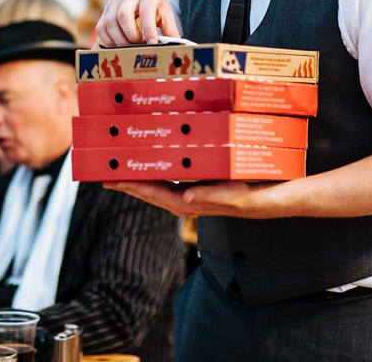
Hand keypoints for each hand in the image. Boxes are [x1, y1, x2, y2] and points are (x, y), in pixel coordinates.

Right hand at [96, 0, 178, 45]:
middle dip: (131, 35)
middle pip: (123, 16)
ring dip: (119, 40)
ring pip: (109, 23)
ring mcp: (114, 3)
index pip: (146, 12)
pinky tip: (119, 45)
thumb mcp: (165, 12)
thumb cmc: (152, 3)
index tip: (152, 44)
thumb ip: (170, 30)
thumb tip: (176, 48)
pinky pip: (101, 28)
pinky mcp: (105, 11)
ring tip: (130, 47)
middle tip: (139, 44)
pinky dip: (108, 40)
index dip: (148, 29)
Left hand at [104, 180, 277, 218]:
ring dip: (137, 181)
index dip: (131, 187)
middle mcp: (186, 202)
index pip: (154, 194)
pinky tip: (148, 168)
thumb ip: (209, 196)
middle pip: (149, 192)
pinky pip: (168, 183)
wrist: (267, 198)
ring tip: (118, 171)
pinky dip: (154, 176)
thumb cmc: (249, 196)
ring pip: (156, 188)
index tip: (111, 180)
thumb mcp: (232, 195)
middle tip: (104, 175)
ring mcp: (189, 197)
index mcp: (190, 203)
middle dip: (126, 185)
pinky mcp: (195, 190)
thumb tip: (185, 198)